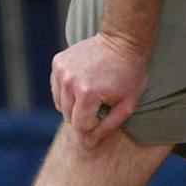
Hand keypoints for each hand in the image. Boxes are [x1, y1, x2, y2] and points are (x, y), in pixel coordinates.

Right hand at [48, 32, 149, 150]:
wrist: (122, 40)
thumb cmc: (129, 75)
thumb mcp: (126, 105)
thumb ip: (107, 128)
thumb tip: (88, 145)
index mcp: (87, 94)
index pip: (79, 126)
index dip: (93, 125)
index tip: (104, 113)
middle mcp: (69, 82)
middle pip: (68, 116)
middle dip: (83, 115)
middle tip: (100, 101)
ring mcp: (61, 70)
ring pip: (60, 103)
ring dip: (74, 103)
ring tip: (91, 92)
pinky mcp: (57, 62)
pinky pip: (56, 88)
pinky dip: (67, 90)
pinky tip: (82, 82)